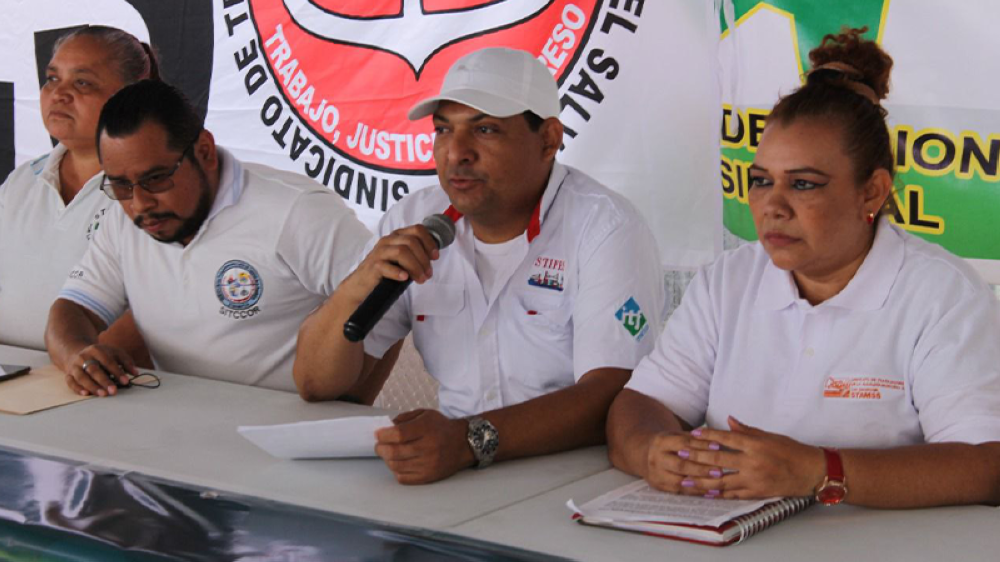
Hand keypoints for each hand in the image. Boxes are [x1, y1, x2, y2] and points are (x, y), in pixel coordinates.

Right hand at [63, 345, 137, 396]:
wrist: (77, 352)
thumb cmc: (101, 355)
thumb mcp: (114, 353)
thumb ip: (126, 361)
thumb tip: (135, 373)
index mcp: (96, 350)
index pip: (108, 361)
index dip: (117, 371)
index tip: (126, 381)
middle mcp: (84, 357)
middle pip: (94, 370)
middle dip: (104, 381)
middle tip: (113, 391)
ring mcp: (75, 366)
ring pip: (82, 377)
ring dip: (92, 386)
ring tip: (103, 394)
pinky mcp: (69, 374)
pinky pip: (70, 382)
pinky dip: (77, 388)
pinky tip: (86, 394)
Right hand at [339, 225, 440, 304]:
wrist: (362, 285)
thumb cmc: (385, 272)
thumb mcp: (402, 259)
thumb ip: (415, 254)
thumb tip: (433, 256)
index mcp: (397, 236)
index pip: (417, 230)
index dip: (429, 242)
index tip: (435, 257)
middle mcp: (388, 241)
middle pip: (411, 242)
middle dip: (423, 259)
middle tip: (428, 274)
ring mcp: (379, 253)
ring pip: (401, 252)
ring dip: (415, 266)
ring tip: (421, 279)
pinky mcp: (372, 266)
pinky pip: (386, 266)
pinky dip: (398, 272)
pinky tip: (405, 278)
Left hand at [374, 409, 474, 484]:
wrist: (463, 444)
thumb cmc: (441, 427)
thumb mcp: (425, 414)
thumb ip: (404, 418)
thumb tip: (385, 428)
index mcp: (427, 429)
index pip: (398, 434)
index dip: (383, 435)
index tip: (378, 434)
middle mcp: (428, 448)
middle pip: (394, 452)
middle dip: (381, 449)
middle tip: (379, 446)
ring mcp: (428, 464)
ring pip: (396, 466)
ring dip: (387, 460)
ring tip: (388, 454)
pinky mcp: (428, 477)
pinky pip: (403, 478)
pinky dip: (396, 470)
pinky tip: (398, 463)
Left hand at [647, 416, 825, 499]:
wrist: (812, 471)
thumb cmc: (792, 451)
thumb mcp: (770, 436)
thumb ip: (747, 430)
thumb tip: (728, 420)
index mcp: (755, 445)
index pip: (726, 439)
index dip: (707, 436)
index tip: (692, 434)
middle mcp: (753, 462)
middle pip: (719, 460)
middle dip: (697, 458)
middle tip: (681, 455)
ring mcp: (754, 479)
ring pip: (722, 481)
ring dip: (702, 481)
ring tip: (685, 480)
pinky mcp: (757, 492)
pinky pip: (733, 495)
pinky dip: (718, 494)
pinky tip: (705, 493)